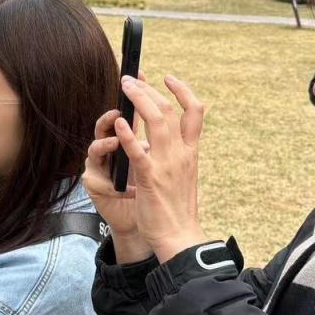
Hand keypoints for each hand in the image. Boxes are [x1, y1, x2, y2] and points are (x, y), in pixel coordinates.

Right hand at [83, 106, 150, 261]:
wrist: (151, 225)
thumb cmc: (152, 189)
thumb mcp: (157, 158)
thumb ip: (154, 136)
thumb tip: (164, 112)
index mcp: (125, 141)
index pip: (126, 114)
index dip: (134, 96)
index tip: (141, 77)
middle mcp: (109, 151)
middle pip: (106, 125)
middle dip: (115, 113)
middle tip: (121, 104)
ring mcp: (99, 167)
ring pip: (96, 146)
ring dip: (107, 139)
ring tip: (115, 134)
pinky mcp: (96, 186)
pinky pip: (100, 178)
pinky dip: (112, 177)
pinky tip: (121, 175)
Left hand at [113, 74, 207, 260]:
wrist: (179, 236)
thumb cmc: (177, 207)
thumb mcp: (185, 174)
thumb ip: (180, 153)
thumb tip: (170, 135)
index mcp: (191, 152)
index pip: (195, 112)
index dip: (183, 90)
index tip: (168, 78)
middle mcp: (182, 153)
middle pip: (169, 110)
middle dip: (148, 89)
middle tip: (131, 79)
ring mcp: (167, 164)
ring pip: (156, 121)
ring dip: (138, 100)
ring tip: (124, 87)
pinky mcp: (150, 178)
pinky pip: (138, 151)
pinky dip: (128, 134)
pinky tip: (119, 123)